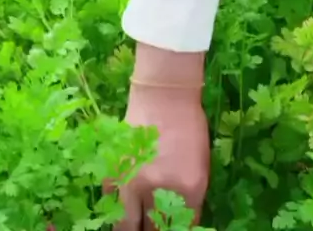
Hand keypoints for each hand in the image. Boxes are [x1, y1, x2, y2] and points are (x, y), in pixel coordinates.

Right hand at [114, 44, 209, 230]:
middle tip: (155, 228)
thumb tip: (180, 223)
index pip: (183, 228)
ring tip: (136, 227)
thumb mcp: (200, 167)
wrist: (163, 96)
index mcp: (190, 189)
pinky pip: (112, 205)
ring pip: (127, 226)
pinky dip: (116, 211)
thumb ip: (190, 199)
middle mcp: (160, 190)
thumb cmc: (189, 128)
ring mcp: (133, 183)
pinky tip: (123, 210)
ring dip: (132, 229)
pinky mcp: (113, 173)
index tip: (174, 228)